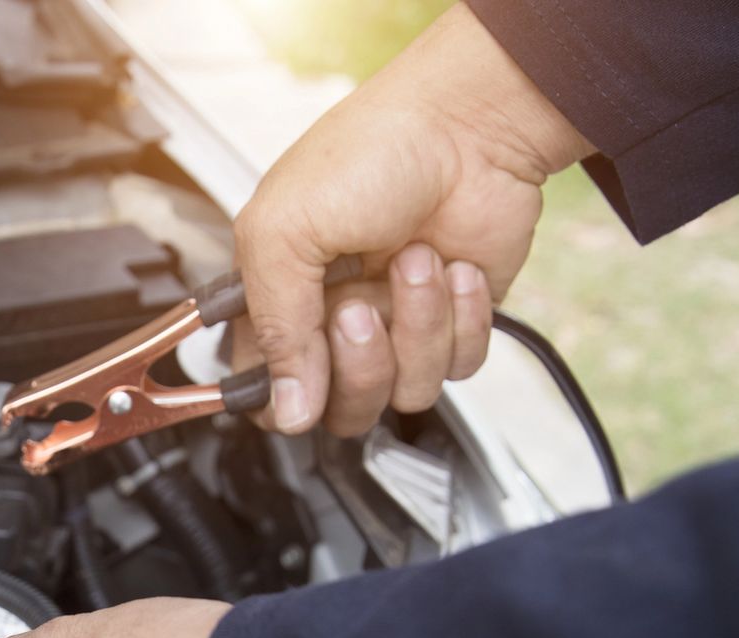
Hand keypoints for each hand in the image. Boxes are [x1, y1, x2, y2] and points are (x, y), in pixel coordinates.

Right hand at [234, 2, 591, 435]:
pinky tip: (455, 268)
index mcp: (277, 298)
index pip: (267, 390)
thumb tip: (286, 411)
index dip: (284, 397)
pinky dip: (463, 319)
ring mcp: (396, 325)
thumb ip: (276, 329)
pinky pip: (460, 367)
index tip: (301, 373)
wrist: (471, 125)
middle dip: (359, 363)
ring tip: (416, 260)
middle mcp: (333, 320)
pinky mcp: (454, 322)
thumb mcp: (284, 231)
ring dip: (417, 325)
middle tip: (359, 306)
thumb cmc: (371, 153)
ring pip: (405, 392)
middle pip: (340, 409)